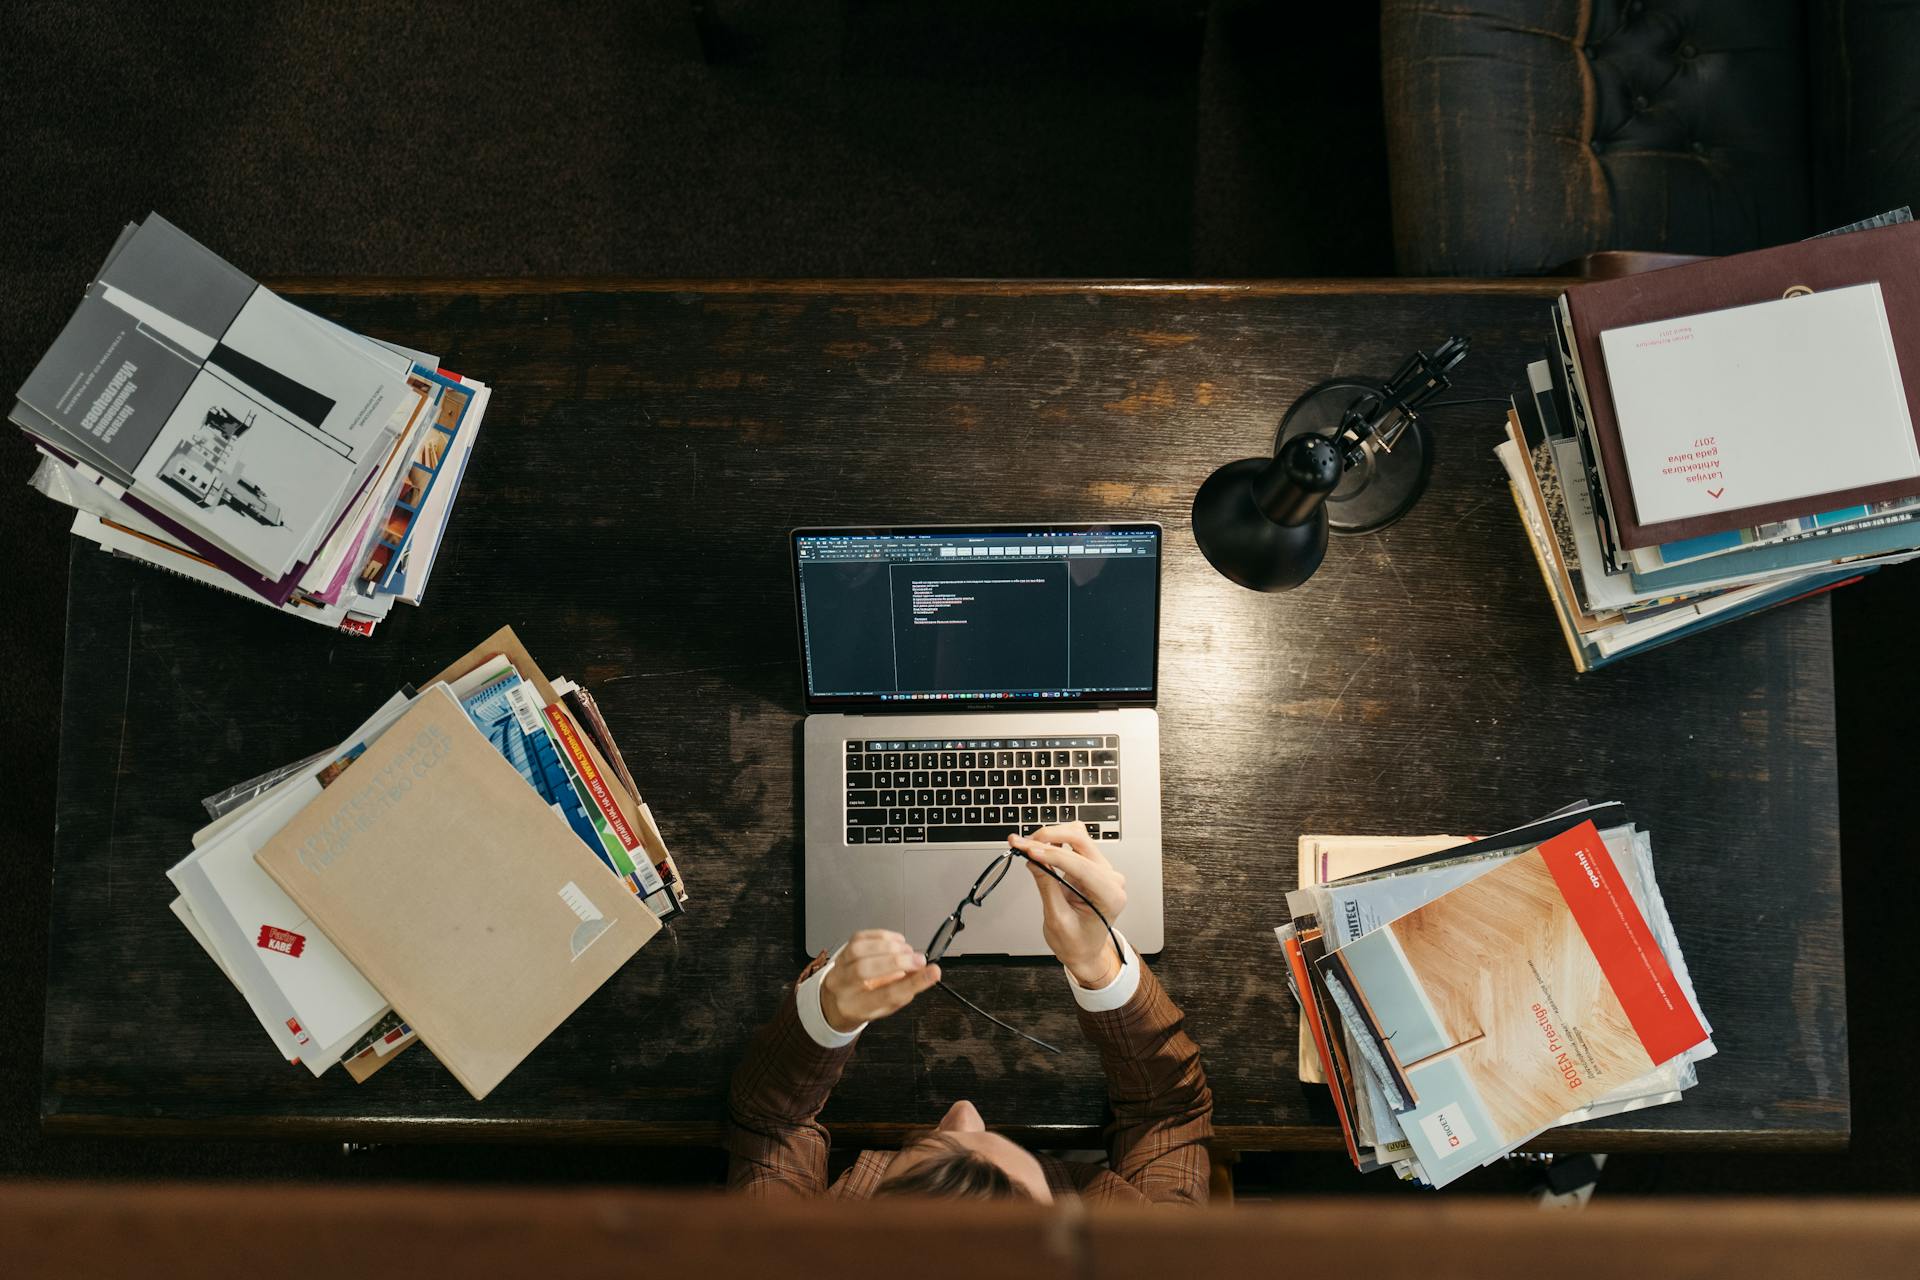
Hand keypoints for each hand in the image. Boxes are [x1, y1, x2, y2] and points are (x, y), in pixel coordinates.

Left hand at [819, 929, 940, 1032]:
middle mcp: (843, 987)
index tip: (933, 971)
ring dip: (888, 947)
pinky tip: (896, 941)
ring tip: (907, 950)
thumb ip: (906, 989)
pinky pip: (859, 938)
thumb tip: (930, 972)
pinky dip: (881, 936)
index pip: (886, 995)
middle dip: (897, 961)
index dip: (913, 982)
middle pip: (865, 970)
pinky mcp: (841, 951)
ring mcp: (838, 968)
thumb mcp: (888, 1005)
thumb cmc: (866, 1003)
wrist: (837, 1000)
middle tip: (920, 959)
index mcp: (857, 1008)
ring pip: (858, 951)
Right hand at [1009, 824, 1126, 988]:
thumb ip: (1047, 886)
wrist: (1085, 949)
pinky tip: (1038, 847)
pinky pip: (1074, 844)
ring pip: (1077, 836)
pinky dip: (1054, 842)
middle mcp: (1111, 879)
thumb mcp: (1057, 919)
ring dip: (1051, 836)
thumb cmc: (1077, 942)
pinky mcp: (1092, 865)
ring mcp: (1103, 870)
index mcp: (1110, 896)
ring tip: (1027, 845)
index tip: (1028, 851)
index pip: (1081, 865)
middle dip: (1049, 838)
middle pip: (1081, 840)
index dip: (1052, 855)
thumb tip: (1033, 860)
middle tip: (1022, 843)